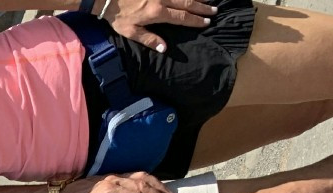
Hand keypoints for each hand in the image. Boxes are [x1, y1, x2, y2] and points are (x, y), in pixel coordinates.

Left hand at [60, 172, 172, 192]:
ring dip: (156, 185)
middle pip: (141, 185)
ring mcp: (116, 176)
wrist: (64, 192)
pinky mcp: (116, 175)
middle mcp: (114, 180)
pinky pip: (137, 174)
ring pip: (141, 177)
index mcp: (108, 191)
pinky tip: (158, 186)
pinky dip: (150, 180)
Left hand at [102, 0, 216, 52]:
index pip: (181, 17)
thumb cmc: (118, 16)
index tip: (206, 22)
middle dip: (202, 7)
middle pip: (187, 2)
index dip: (195, 20)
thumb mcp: (130, 32)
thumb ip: (148, 39)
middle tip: (214, 10)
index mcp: (157, 13)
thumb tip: (164, 48)